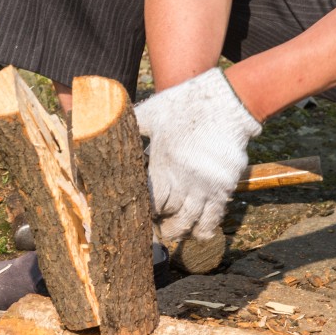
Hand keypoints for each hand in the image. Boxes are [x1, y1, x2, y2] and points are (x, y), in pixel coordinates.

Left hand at [134, 67, 261, 244]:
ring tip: (171, 232)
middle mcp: (184, 180)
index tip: (138, 212)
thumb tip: (107, 125)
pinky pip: (214, 218)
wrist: (227, 102)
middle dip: (159, 223)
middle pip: (168, 216)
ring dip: (178, 231)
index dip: (143, 211)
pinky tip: (197, 233)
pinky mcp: (224, 187)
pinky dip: (204, 229)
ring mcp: (206, 186)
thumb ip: (134, 126)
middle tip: (153, 225)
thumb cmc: (186, 104)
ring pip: (189, 223)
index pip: (149, 201)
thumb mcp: (153, 112)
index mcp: (162, 163)